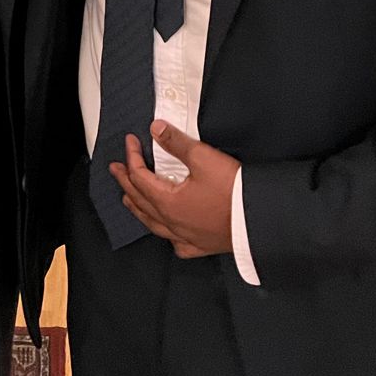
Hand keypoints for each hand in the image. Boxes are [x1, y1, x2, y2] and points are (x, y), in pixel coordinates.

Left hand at [110, 121, 238, 258]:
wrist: (259, 220)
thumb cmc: (232, 191)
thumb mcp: (203, 158)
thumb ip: (176, 143)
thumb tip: (156, 129)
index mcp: (167, 201)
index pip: (139, 176)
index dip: (132, 156)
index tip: (130, 142)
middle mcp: (171, 223)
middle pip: (140, 201)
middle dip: (125, 182)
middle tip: (115, 169)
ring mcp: (185, 237)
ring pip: (153, 224)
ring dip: (138, 208)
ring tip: (129, 199)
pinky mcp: (201, 246)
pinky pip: (176, 244)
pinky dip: (167, 235)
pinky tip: (168, 233)